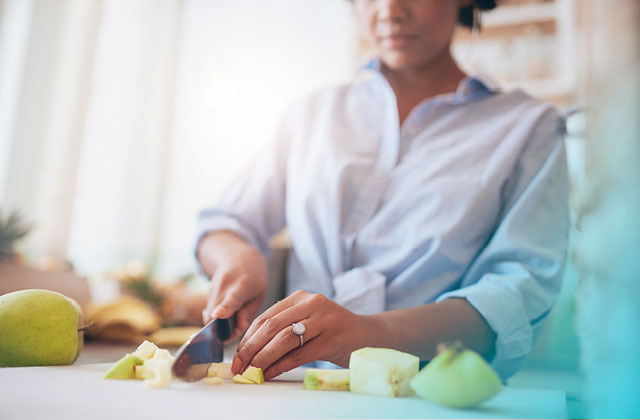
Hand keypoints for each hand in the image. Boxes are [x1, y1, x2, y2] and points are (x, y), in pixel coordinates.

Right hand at [200, 234, 267, 342]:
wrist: (238, 258)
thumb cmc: (253, 280)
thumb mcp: (258, 296)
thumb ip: (247, 315)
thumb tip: (237, 331)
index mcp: (242, 285)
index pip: (232, 299)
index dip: (224, 308)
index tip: (218, 315)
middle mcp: (224, 286)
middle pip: (216, 314)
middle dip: (221, 329)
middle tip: (233, 333)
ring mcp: (213, 288)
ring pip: (211, 316)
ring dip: (220, 323)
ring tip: (234, 313)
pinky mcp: (207, 293)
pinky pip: (209, 313)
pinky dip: (217, 317)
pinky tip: (227, 309)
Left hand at [231, 290, 374, 379]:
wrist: (370, 336)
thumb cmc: (334, 332)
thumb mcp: (308, 323)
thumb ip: (284, 330)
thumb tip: (251, 353)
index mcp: (301, 297)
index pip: (266, 316)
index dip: (248, 338)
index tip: (237, 356)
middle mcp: (312, 303)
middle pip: (271, 326)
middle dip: (251, 349)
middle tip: (239, 367)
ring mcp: (323, 319)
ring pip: (284, 339)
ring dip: (263, 358)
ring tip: (252, 372)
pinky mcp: (332, 338)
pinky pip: (300, 354)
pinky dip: (281, 366)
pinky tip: (270, 374)